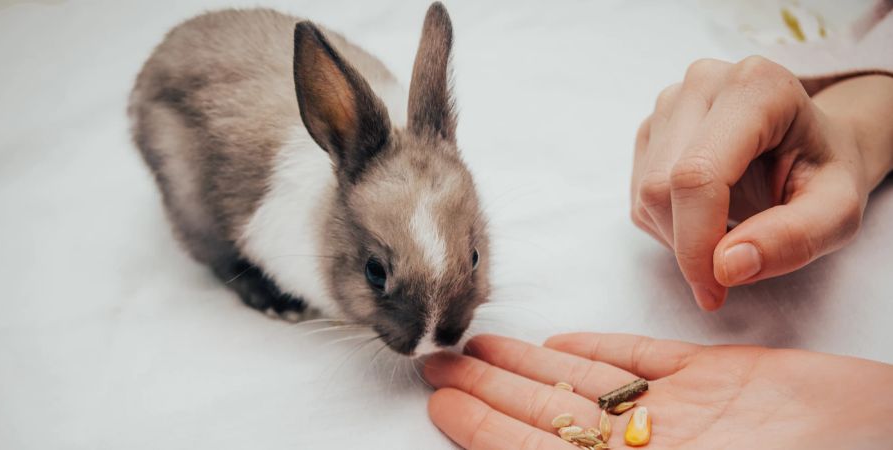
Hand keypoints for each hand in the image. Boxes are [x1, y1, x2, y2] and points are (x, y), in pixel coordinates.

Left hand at [423, 333, 892, 448]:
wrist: (882, 437)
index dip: (484, 428)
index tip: (440, 404)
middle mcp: (650, 449)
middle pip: (549, 417)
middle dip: (489, 389)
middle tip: (438, 364)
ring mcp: (684, 415)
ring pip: (586, 387)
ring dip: (530, 366)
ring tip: (479, 346)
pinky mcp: (721, 379)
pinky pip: (648, 363)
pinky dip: (605, 352)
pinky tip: (566, 344)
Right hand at [631, 57, 892, 309]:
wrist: (812, 147)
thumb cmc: (826, 174)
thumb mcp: (838, 212)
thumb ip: (794, 239)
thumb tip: (726, 267)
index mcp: (756, 87)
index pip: (698, 175)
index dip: (697, 242)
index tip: (714, 290)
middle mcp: (703, 83)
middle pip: (662, 187)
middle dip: (690, 244)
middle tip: (731, 267)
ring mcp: (669, 102)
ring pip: (645, 194)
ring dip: (680, 236)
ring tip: (730, 229)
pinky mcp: (650, 129)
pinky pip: (638, 196)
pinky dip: (668, 225)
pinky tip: (707, 216)